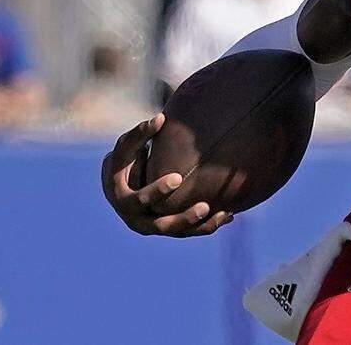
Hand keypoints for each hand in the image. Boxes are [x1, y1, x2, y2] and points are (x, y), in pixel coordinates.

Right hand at [100, 115, 232, 236]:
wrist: (122, 183)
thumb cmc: (125, 160)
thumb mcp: (127, 147)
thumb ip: (140, 134)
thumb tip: (161, 117)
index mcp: (124, 201)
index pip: (141, 199)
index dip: (158, 190)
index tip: (178, 178)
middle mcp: (138, 220)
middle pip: (162, 226)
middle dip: (184, 217)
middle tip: (205, 206)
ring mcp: (155, 226)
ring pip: (180, 232)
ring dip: (201, 225)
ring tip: (225, 213)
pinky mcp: (170, 228)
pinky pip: (190, 231)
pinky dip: (208, 224)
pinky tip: (228, 215)